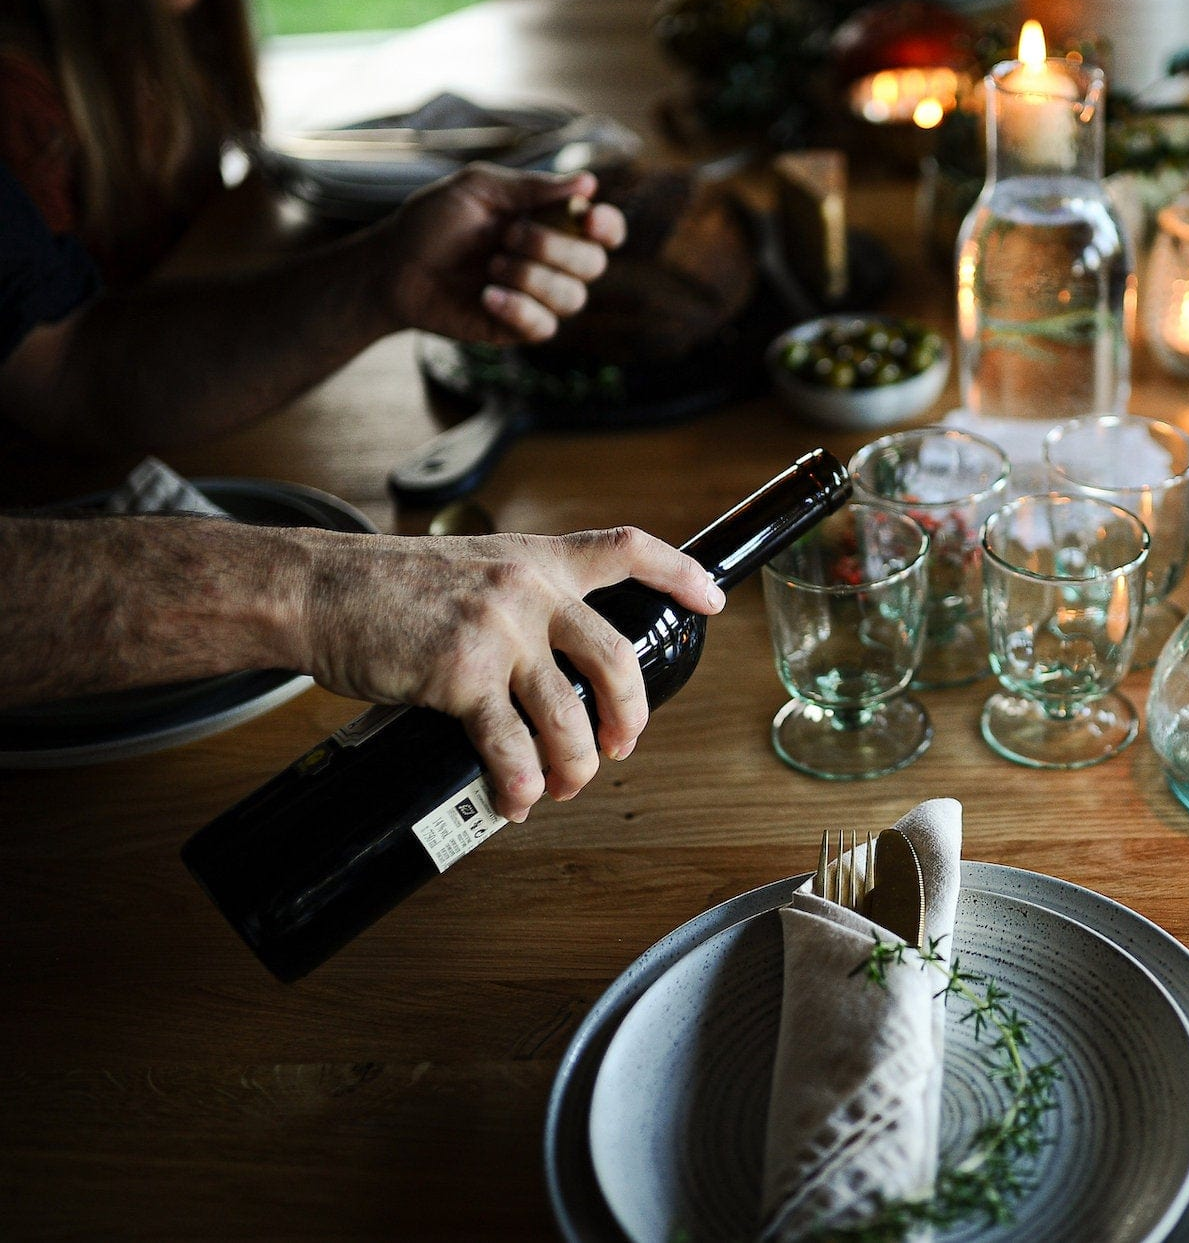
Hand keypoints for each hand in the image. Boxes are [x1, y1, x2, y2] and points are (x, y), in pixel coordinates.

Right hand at [291, 527, 723, 821]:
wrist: (315, 590)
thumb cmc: (384, 588)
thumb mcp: (470, 568)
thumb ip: (517, 599)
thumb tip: (549, 663)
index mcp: (537, 559)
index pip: (627, 549)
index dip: (680, 574)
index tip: (713, 601)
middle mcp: (529, 590)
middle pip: (615, 660)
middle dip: (629, 716)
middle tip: (619, 746)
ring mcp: (498, 632)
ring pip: (569, 716)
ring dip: (574, 766)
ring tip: (561, 785)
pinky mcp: (461, 675)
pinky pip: (510, 746)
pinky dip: (520, 784)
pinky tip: (515, 799)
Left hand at [374, 165, 628, 344]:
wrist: (393, 266)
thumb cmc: (434, 222)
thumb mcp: (479, 189)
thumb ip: (532, 187)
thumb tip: (589, 184)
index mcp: (551, 224)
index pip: (604, 231)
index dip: (608, 227)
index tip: (589, 220)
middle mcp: (552, 262)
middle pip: (593, 264)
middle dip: (553, 248)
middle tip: (507, 236)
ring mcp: (538, 297)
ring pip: (573, 298)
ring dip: (532, 278)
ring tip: (492, 267)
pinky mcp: (518, 328)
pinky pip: (545, 326)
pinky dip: (518, 308)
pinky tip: (486, 295)